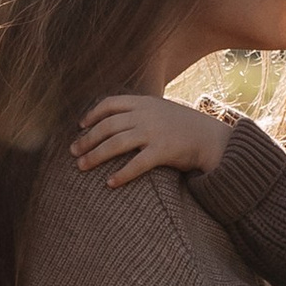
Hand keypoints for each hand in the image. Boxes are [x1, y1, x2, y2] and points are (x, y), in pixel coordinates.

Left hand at [70, 93, 228, 186]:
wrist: (213, 138)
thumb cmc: (186, 127)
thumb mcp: (163, 110)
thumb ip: (142, 111)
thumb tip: (118, 119)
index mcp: (145, 102)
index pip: (110, 104)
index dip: (92, 114)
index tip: (80, 126)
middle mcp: (147, 115)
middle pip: (107, 126)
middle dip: (87, 139)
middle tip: (73, 152)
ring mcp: (155, 132)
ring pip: (116, 143)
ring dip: (95, 156)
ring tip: (81, 166)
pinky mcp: (163, 151)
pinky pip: (136, 164)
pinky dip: (121, 174)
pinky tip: (109, 183)